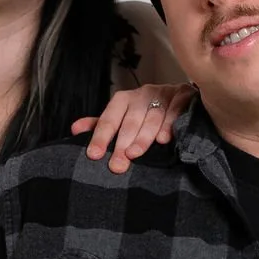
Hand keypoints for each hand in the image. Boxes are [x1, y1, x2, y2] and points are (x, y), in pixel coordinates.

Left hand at [71, 83, 197, 173]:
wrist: (179, 97)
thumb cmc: (145, 113)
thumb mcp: (122, 117)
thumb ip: (101, 125)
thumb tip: (74, 130)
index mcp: (124, 99)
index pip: (109, 119)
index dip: (101, 137)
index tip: (94, 155)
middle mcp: (143, 94)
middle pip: (131, 120)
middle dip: (123, 143)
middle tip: (117, 164)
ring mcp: (165, 93)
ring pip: (152, 117)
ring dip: (144, 136)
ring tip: (135, 153)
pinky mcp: (184, 96)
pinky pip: (176, 110)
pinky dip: (170, 124)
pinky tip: (165, 139)